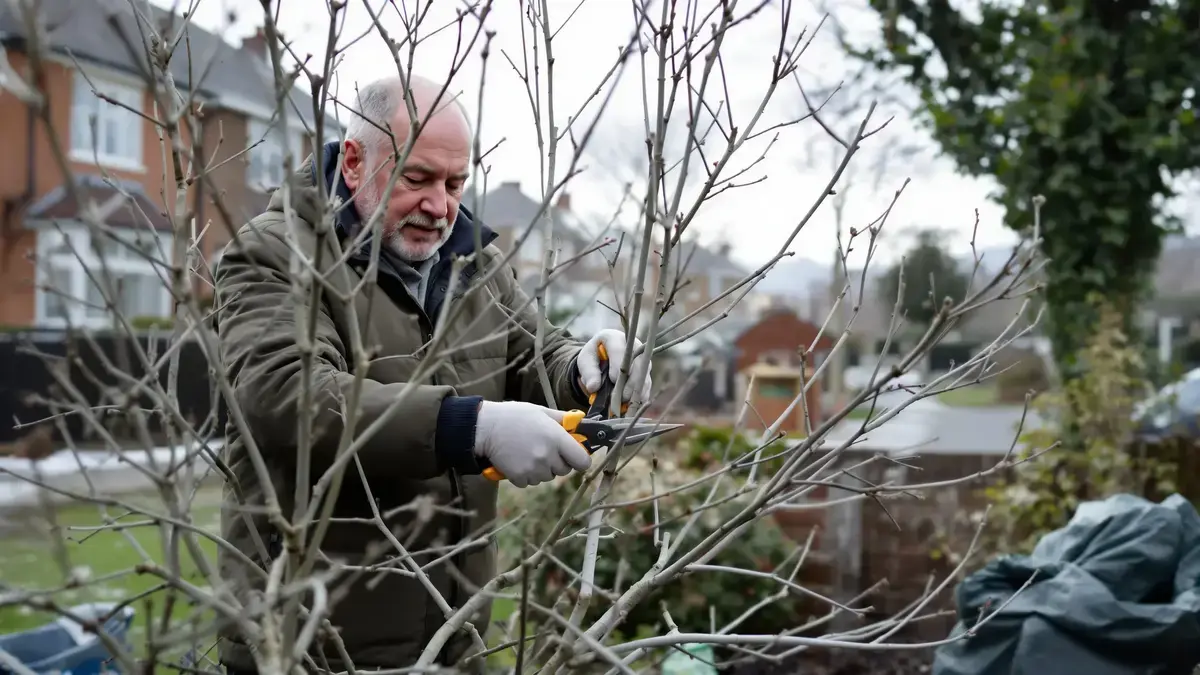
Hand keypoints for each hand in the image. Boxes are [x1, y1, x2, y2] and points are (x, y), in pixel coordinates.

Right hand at [473, 401, 591, 487]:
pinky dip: (526, 475)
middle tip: (544, 449)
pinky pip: (530, 482)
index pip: (582, 461)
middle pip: (564, 470)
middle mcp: (548, 456)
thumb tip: (581, 422)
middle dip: (558, 462)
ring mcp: (534, 469)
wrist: (485, 428)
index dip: (580, 459)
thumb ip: (563, 419)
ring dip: (542, 469)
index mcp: (557, 438)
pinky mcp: (520, 478)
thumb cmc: (514, 416)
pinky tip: (518, 460)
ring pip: (547, 477)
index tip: (574, 455)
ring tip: (528, 453)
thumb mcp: (541, 411)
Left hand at [577, 329, 652, 403]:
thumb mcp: (585, 361)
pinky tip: (634, 404)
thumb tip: (593, 387)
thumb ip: (589, 372)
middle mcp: (633, 345)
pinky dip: (641, 394)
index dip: (618, 365)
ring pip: (645, 373)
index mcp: (615, 337)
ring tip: (628, 402)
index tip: (613, 380)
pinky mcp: (646, 371)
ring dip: (637, 389)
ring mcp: (642, 357)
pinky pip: (647, 382)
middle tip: (623, 396)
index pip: (620, 350)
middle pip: (638, 361)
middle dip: (631, 381)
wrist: (601, 359)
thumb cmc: (593, 357)